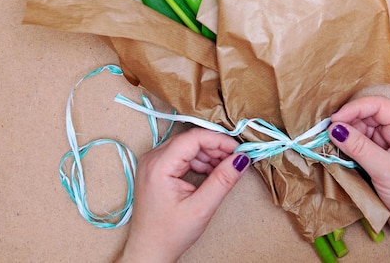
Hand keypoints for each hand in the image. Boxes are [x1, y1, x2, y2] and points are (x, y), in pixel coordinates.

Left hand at [116, 128, 249, 262]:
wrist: (149, 251)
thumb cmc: (168, 234)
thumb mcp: (201, 208)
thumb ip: (222, 181)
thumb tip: (240, 160)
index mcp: (159, 165)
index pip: (193, 138)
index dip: (219, 140)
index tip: (239, 149)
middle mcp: (152, 158)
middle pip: (190, 140)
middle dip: (215, 147)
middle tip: (236, 159)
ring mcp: (153, 163)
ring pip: (187, 146)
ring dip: (208, 154)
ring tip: (224, 169)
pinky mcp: (156, 169)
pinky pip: (181, 156)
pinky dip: (198, 161)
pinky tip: (211, 173)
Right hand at [328, 96, 389, 262]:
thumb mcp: (386, 170)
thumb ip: (359, 147)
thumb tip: (334, 128)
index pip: (379, 106)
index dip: (356, 108)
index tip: (335, 119)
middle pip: (367, 116)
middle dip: (347, 122)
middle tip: (327, 133)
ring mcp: (387, 147)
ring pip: (360, 131)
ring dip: (345, 136)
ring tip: (329, 143)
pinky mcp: (378, 160)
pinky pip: (358, 147)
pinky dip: (347, 148)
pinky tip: (337, 152)